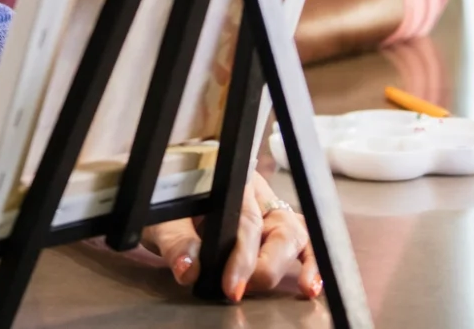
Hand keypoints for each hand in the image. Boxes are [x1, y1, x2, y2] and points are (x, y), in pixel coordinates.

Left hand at [139, 170, 321, 301]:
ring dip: (294, 265)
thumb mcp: (160, 219)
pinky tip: (313, 286)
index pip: (246, 221)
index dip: (242, 258)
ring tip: (299, 290)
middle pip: (278, 229)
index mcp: (232, 181)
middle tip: (238, 293)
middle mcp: (258, 194)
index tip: (232, 288)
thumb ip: (174, 241)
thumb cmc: (164, 201)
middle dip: (264, 267)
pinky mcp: (277, 229)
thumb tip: (189, 269)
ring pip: (295, 235)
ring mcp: (271, 210)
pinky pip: (303, 244)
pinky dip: (311, 264)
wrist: (163, 192)